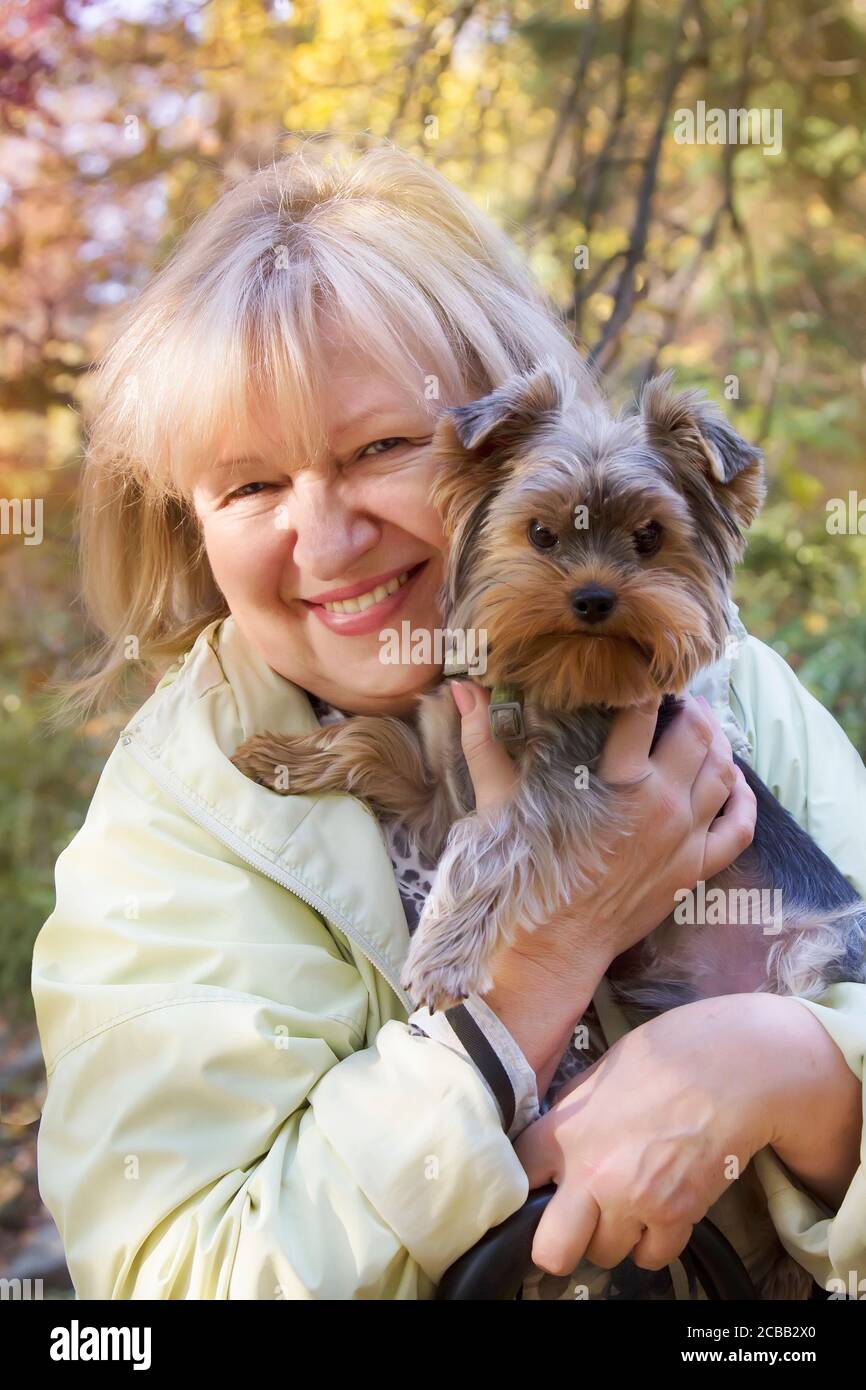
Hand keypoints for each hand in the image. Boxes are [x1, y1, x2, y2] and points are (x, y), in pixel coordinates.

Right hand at [450, 683, 756, 1092]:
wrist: (552, 946)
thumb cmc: (523, 874)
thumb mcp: (500, 803)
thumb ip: (484, 740)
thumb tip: (462, 689)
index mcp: (616, 782)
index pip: (642, 710)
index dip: (640, 685)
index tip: (632, 677)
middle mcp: (660, 804)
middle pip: (697, 732)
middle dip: (688, 706)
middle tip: (673, 698)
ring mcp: (685, 838)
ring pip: (723, 771)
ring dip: (717, 742)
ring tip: (699, 729)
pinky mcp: (696, 869)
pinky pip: (739, 826)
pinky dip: (742, 797)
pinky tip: (732, 780)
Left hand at [514, 995, 779, 1273]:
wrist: (732, 1066)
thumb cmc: (668, 1056)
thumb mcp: (602, 1072)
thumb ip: (572, 1112)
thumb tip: (555, 1139)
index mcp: (564, 1130)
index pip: (519, 1179)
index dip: (528, 1186)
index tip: (542, 1189)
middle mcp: (591, 1173)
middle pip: (551, 1250)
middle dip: (561, 1242)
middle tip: (578, 1223)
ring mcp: (633, 1200)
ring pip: (604, 1255)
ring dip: (615, 1236)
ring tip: (630, 1204)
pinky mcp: (675, 1216)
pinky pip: (652, 1256)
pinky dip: (656, 1242)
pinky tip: (662, 1210)